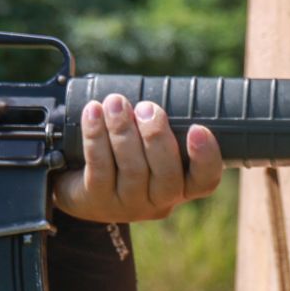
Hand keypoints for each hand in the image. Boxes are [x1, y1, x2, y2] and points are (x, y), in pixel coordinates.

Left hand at [54, 94, 223, 222]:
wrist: (83, 187)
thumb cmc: (128, 154)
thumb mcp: (151, 145)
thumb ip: (163, 122)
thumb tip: (161, 86)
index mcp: (182, 186)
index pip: (205, 180)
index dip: (206, 157)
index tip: (198, 128)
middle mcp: (160, 201)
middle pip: (167, 176)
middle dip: (156, 137)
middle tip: (146, 108)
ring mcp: (128, 204)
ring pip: (132, 169)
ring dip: (123, 130)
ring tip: (115, 102)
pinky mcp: (98, 199)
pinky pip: (99, 166)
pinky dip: (95, 136)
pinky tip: (93, 112)